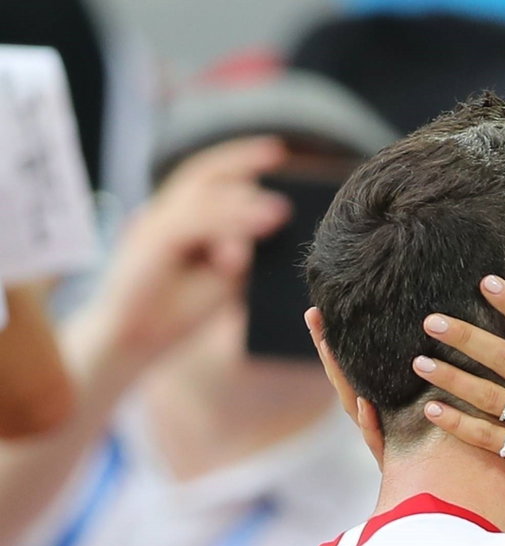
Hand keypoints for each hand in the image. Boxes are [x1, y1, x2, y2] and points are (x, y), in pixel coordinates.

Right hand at [88, 136, 289, 364]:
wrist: (133, 342)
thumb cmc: (176, 311)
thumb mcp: (223, 278)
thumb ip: (242, 249)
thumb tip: (274, 220)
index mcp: (179, 217)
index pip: (209, 177)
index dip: (240, 160)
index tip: (277, 152)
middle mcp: (163, 214)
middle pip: (202, 174)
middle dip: (240, 161)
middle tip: (277, 154)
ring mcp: (153, 225)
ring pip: (200, 199)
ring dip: (241, 205)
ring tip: (279, 212)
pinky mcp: (149, 244)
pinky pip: (190, 224)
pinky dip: (222, 226)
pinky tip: (249, 236)